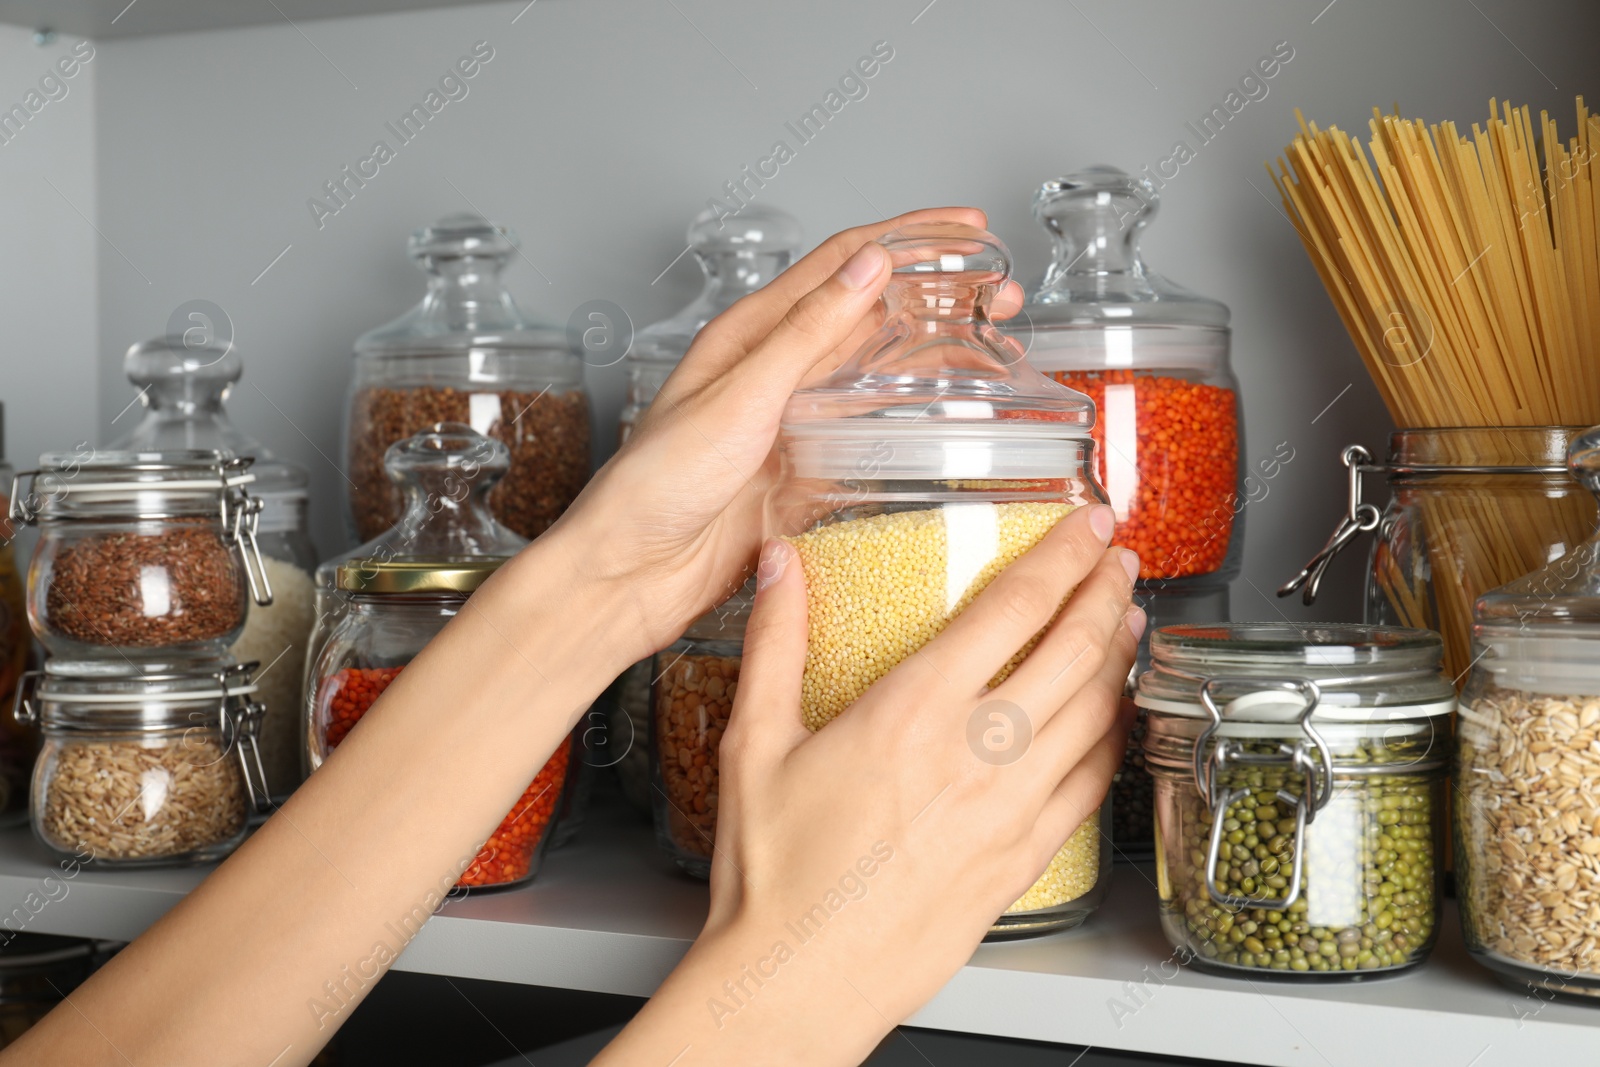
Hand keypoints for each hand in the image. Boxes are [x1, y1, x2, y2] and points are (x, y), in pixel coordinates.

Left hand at [539, 208, 1024, 663]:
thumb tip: (869, 267)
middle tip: (999, 293)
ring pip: (874, 368)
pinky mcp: (801, 469)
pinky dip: (909, 414)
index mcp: (751, 333)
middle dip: (936, 292)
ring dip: (931, 349)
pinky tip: (941, 416)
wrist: (630, 571)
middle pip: (868, 310)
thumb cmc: (656, 483)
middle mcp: (773, 368)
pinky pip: (866, 431)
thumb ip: (806, 334)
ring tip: (989, 343)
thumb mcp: (739, 398)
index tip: (968, 228)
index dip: (910, 235)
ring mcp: (791, 419)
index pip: (844, 261)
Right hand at [597, 504, 1141, 1065]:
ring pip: (1095, 713)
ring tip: (1127, 620)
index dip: (1061, 555)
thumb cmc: (773, 875)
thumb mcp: (755, 743)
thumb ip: (775, 641)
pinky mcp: (1023, 861)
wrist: (797, 981)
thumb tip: (780, 565)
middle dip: (1106, 591)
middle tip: (1119, 559)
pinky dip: (1113, 739)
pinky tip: (1112, 720)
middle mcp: (976, 755)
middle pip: (1073, 649)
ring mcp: (1009, 811)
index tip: (1085, 525)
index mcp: (912, 712)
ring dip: (1119, 657)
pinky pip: (1091, 786)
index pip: (1013, 608)